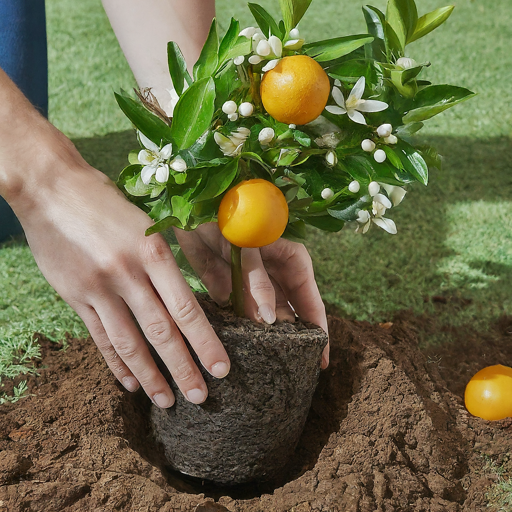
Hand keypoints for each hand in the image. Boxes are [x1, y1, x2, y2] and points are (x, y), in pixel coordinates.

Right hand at [11, 144, 230, 407]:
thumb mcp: (146, 225)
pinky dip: (116, 363)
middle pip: (162, 332)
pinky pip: (100, 337)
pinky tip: (130, 382)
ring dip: (151, 376)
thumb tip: (187, 305)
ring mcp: (99, 288)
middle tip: (201, 397)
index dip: (205, 343)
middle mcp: (128, 274)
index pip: (186, 308)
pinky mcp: (75, 296)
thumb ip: (164, 264)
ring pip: (130, 342)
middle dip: (184, 368)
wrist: (52, 189)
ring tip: (167, 400)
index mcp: (153, 252)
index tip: (221, 369)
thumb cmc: (108, 203)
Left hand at [174, 223, 328, 367]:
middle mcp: (271, 272)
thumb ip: (258, 280)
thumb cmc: (231, 209)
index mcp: (290, 260)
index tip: (319, 361)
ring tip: (257, 360)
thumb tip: (269, 321)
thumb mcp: (249, 242)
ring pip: (256, 314)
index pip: (310, 301)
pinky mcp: (220, 279)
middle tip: (285, 368)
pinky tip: (229, 339)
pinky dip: (228, 321)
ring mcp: (246, 278)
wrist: (191, 194)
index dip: (317, 331)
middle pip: (284, 313)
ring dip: (255, 333)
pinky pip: (229, 307)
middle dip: (285, 338)